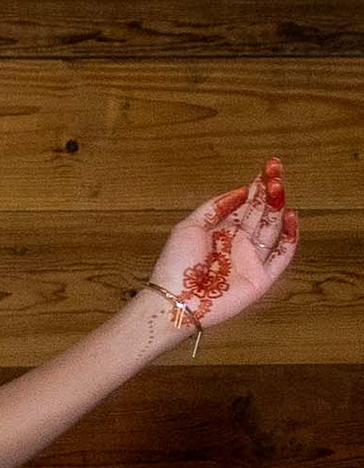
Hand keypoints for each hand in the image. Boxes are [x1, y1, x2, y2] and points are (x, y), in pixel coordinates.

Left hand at [147, 159, 297, 335]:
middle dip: (268, 192)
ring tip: (278, 187)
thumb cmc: (176, 265)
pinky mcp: (262, 277)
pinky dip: (290, 237)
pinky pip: (281, 255)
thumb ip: (214, 208)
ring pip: (272, 229)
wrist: (176, 299)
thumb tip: (240, 190)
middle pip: (260, 213)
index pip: (245, 205)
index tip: (267, 167)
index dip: (256, 187)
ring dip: (277, 207)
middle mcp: (238, 243)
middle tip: (276, 171)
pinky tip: (291, 216)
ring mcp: (251, 259)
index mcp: (221, 231)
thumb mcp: (189, 227)